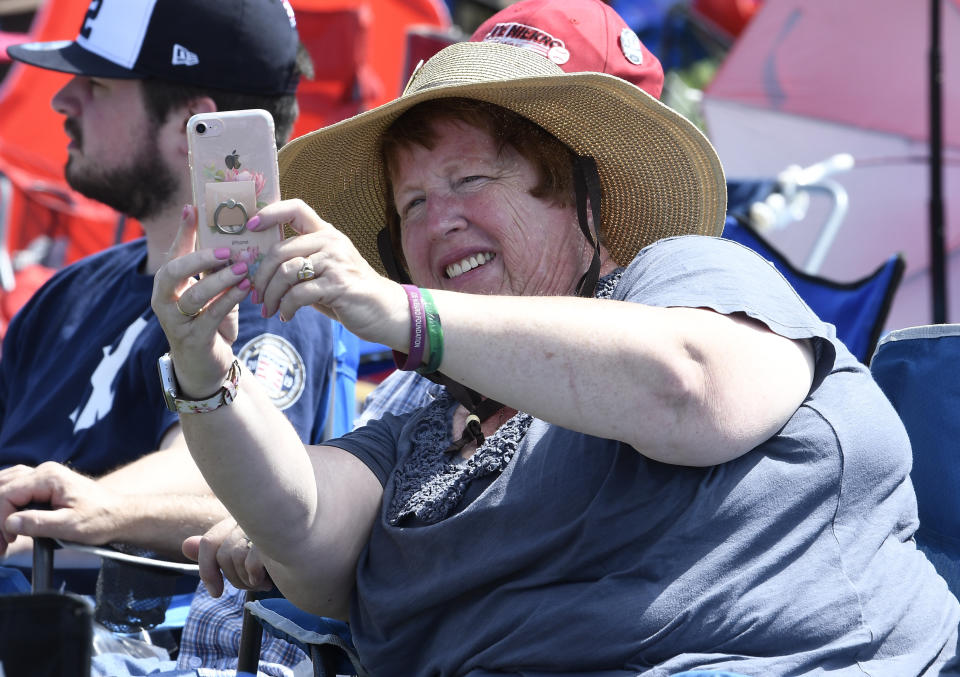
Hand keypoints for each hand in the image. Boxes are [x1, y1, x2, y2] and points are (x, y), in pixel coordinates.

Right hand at [0, 462, 122, 554]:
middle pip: (3, 486)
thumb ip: (38, 523)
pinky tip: (8, 520)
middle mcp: (44, 471)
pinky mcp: (46, 485)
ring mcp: (45, 476)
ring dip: (0, 507)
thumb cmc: (102, 519)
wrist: (121, 515)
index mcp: (49, 477)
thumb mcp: (70, 526)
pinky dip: (7, 503)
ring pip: (7, 484)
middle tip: (1, 542)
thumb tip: (9, 523)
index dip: (0, 519)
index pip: (7, 494)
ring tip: (3, 534)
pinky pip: (17, 488)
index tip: (6, 541)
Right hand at [151, 205, 251, 397]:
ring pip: (194, 295)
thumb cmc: (209, 320)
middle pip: (173, 272)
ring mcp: (176, 321)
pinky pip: (211, 315)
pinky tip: (246, 287)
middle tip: (225, 250)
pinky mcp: (193, 339)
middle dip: (199, 258)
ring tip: (243, 268)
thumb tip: (232, 234)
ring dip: (221, 280)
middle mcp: (164, 300)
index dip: (182, 231)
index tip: (193, 208)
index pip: (172, 252)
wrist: (205, 365)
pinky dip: (230, 299)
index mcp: (167, 283)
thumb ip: (214, 268)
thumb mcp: (211, 291)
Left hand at [183, 516, 272, 596]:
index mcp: (241, 519)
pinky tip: (272, 579)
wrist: (316, 567)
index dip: (207, 570)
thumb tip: (186, 545)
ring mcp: (264, 522)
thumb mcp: (245, 559)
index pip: (209, 542)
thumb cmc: (278, 564)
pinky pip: (249, 561)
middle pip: (222, 552)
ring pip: (233, 556)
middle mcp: (251, 515)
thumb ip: (217, 552)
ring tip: (264, 582)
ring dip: (247, 580)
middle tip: (252, 584)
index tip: (216, 593)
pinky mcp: (277, 535)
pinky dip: (256, 577)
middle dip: (234, 577)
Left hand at [249, 199, 407, 345]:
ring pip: (286, 273)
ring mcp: (336, 262)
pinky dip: (286, 307)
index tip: (250, 226)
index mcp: (327, 233)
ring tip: (269, 310)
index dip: (270, 213)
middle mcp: (331, 242)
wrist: (384, 310)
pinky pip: (298, 294)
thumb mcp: (325, 270)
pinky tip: (286, 315)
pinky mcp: (338, 285)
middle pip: (280, 250)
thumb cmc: (349, 291)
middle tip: (254, 295)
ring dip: (271, 295)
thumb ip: (300, 262)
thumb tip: (259, 267)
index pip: (296, 208)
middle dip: (261, 276)